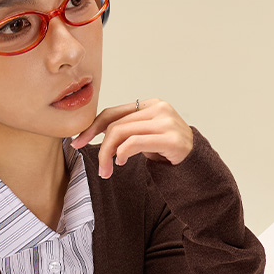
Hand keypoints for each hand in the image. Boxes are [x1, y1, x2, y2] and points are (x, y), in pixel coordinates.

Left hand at [70, 99, 193, 178]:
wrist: (196, 164)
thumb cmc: (167, 150)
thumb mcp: (144, 135)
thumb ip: (125, 128)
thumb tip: (91, 132)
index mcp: (150, 104)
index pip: (113, 112)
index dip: (92, 127)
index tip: (78, 141)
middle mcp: (159, 108)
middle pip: (116, 125)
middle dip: (100, 147)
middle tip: (99, 166)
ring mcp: (166, 122)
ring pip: (122, 133)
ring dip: (108, 154)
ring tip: (108, 169)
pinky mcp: (170, 138)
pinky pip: (135, 142)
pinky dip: (122, 153)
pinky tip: (121, 162)